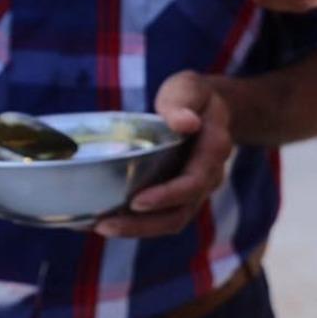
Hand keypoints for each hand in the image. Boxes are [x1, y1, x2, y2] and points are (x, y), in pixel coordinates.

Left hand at [95, 71, 232, 237]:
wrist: (210, 110)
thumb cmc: (194, 97)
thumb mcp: (189, 88)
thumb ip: (183, 102)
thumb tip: (186, 123)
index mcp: (214, 148)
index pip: (195, 181)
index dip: (168, 195)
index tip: (137, 201)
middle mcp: (210, 176)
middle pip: (181, 211)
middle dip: (144, 224)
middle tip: (105, 225)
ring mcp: (198, 190)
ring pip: (173, 220)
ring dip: (138, 229)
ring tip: (102, 227)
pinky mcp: (182, 196)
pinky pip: (164, 218)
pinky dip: (139, 224)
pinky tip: (108, 221)